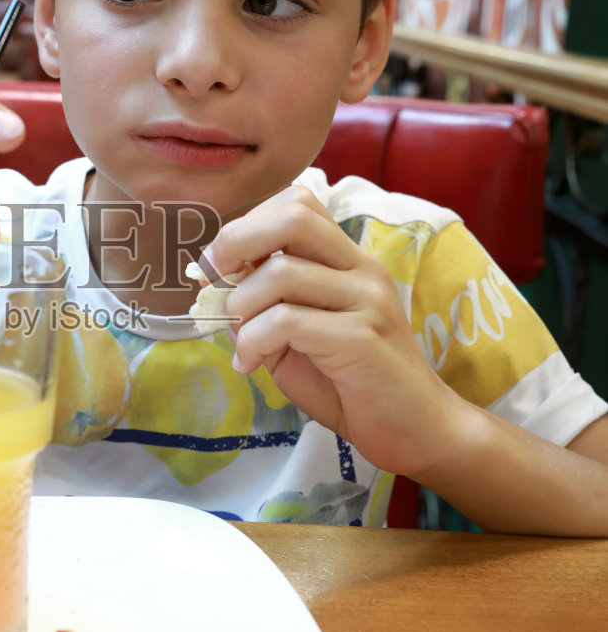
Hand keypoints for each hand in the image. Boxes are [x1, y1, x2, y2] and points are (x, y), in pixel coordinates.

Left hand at [209, 185, 465, 479]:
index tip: (222, 264)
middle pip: (293, 217)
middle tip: (216, 283)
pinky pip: (287, 321)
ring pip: (281, 273)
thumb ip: (265, 307)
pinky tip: (250, 365)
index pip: (299, 203)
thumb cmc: (352, 384)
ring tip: (242, 342)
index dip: (248, 224)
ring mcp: (367, 300)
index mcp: (347, 260)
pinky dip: (253, 341)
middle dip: (236, 243)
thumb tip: (215, 287)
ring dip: (241, 308)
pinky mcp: (362, 338)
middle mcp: (361, 269)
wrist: (416, 429)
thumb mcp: (297, 338)